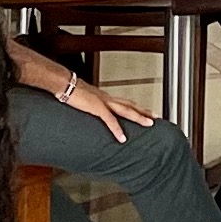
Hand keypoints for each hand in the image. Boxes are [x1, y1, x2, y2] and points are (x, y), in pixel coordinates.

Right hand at [28, 51, 147, 138]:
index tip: (146, 112)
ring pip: (126, 110)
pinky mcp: (96, 107)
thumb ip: (90, 105)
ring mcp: (103, 102)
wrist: (64, 82)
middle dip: (144, 111)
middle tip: (156, 117)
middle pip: (130, 105)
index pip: (125, 102)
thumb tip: (91, 110)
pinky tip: (122, 138)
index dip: (137, 107)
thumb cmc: (70, 90)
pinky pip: (110, 120)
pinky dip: (117, 130)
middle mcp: (107, 98)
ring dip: (139, 117)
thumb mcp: (84, 100)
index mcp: (105, 97)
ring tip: (149, 124)